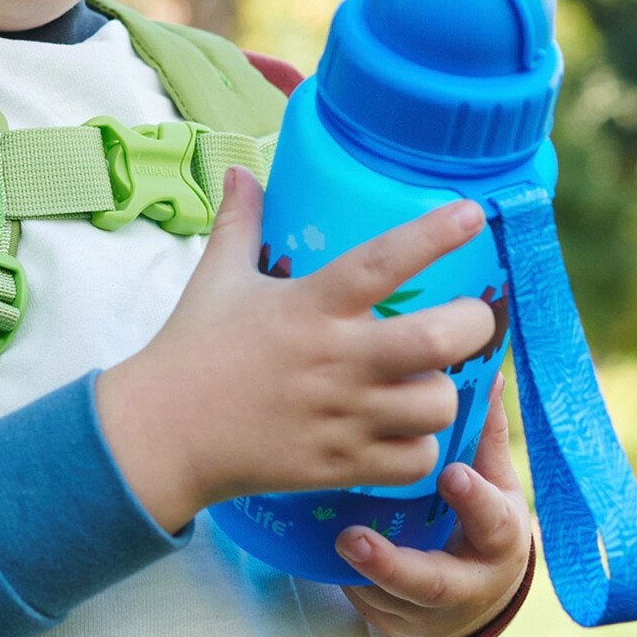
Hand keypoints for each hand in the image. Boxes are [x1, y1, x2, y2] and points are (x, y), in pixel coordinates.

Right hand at [96, 168, 497, 533]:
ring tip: (428, 380)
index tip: (472, 214)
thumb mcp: (216, 278)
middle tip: (470, 319)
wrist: (163, 433)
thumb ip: (239, 223)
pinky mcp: (340, 465)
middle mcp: (335, 359)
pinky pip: (417, 459)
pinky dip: (421, 447)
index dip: (432, 235)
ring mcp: (342, 416)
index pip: (382, 261)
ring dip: (445, 391)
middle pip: (437, 340)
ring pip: (438, 404)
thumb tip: (243, 171)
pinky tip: (404, 431)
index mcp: (309, 306)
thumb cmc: (192, 350)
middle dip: (474, 325)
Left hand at [334, 376, 531, 636]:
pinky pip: (368, 609)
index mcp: (501, 540)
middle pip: (435, 584)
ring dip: (360, 576)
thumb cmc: (482, 518)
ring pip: (392, 603)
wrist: (478, 594)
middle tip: (352, 538)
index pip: (494, 522)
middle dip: (393, 565)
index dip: (475, 501)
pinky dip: (347, 586)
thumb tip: (485, 369)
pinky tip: (321, 556)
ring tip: (333, 544)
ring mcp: (430, 612)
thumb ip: (483, 431)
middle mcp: (469, 584)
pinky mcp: (396, 623)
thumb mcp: (494, 478)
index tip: (450, 473)